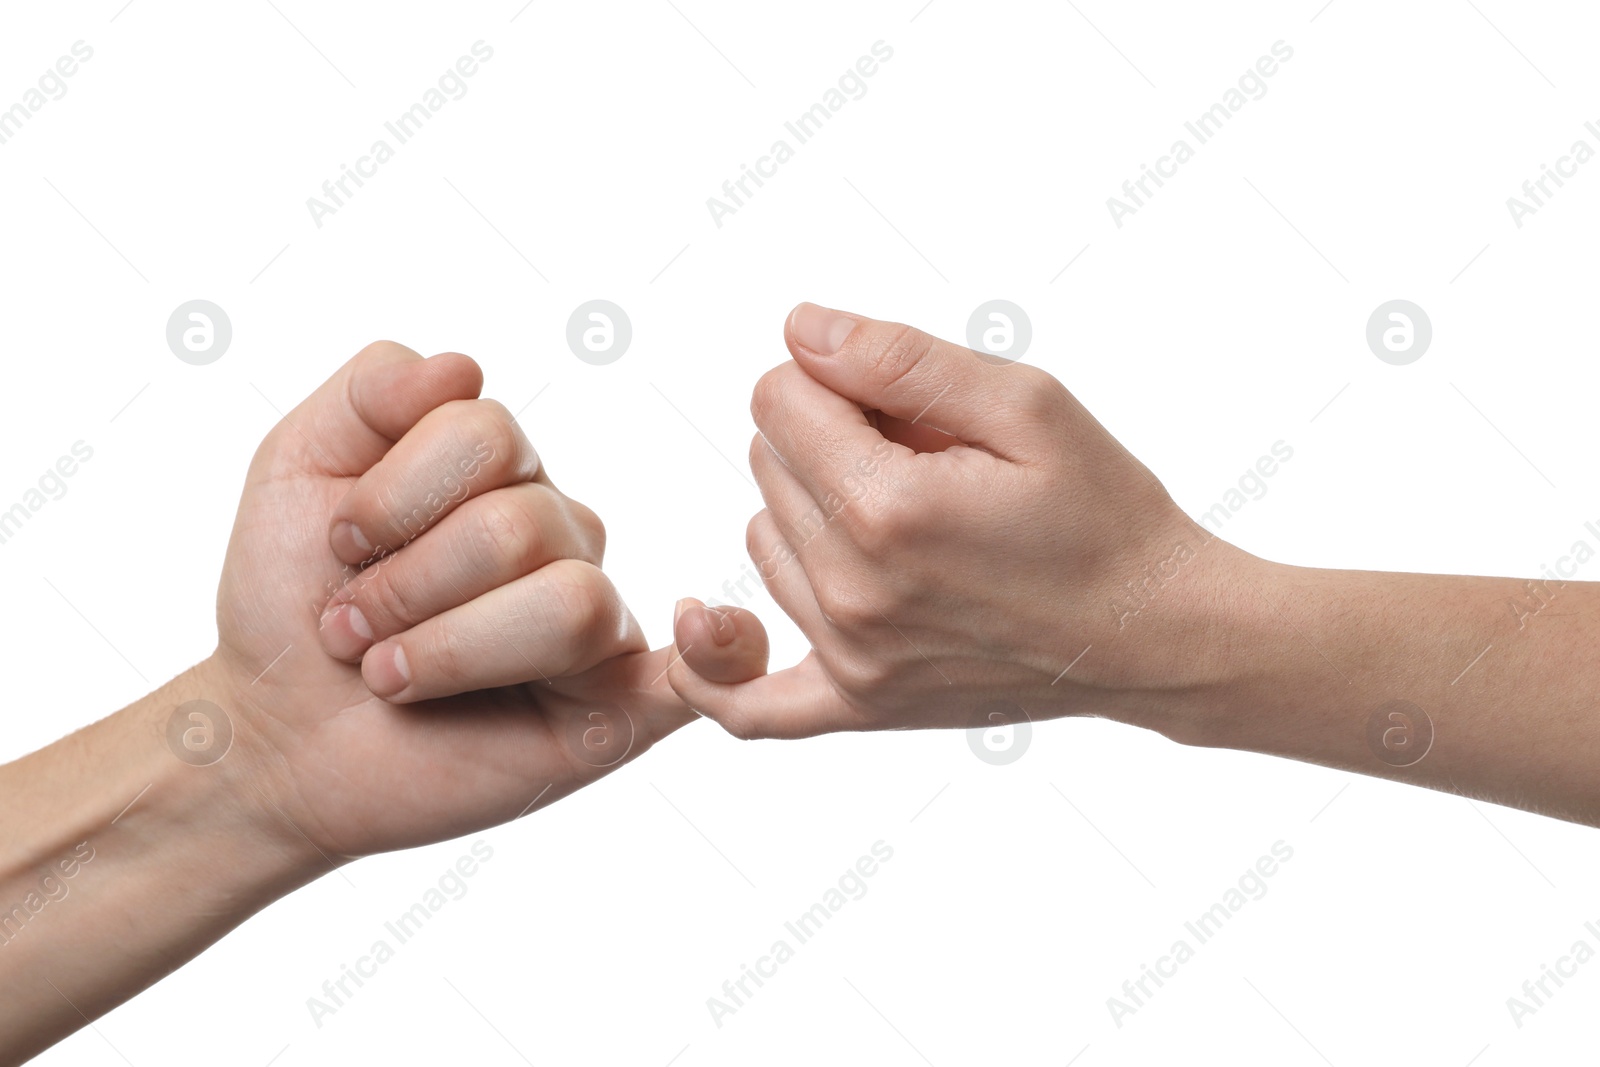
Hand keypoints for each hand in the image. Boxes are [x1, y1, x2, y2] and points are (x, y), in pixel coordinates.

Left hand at [209, 341, 765, 860]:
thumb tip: (468, 366)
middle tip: (353, 630)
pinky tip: (698, 634)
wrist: (274, 735)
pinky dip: (722, 651)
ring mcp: (595, 625)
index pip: (488, 433)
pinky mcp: (615, 711)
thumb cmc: (290, 602)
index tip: (337, 547)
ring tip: (394, 677)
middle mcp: (563, 537)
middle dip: (407, 585)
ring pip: (568, 601)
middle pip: (519, 523)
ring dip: (450, 647)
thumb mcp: (297, 467)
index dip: (395, 495)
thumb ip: (374, 392)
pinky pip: (706, 673)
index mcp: (505, 475)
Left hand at [668, 304, 1253, 740]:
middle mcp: (852, 591)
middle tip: (923, 455)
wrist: (1155, 633)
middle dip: (830, 434)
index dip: (835, 377)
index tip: (901, 396)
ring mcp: (850, 658)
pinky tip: (700, 629)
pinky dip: (719, 669)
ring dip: (808, 509)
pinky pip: (750, 705)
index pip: (777, 398)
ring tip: (904, 514)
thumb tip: (798, 329)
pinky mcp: (860, 704)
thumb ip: (899, 357)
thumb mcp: (1026, 403)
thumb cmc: (1104, 512)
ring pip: (762, 538)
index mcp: (887, 508)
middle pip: (767, 461)